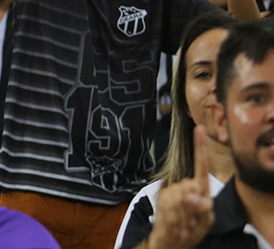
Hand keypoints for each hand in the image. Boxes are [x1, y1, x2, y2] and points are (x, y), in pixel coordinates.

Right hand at [148, 126, 213, 248]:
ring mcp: (171, 192)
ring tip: (183, 225)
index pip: (201, 166)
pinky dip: (176, 221)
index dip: (200, 148)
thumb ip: (203, 206)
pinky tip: (176, 227)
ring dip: (185, 217)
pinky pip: (170, 207)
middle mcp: (183, 186)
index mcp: (198, 188)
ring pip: (180, 199)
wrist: (170, 242)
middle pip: (190, 187)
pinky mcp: (161, 200)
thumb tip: (192, 192)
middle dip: (193, 207)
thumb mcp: (204, 221)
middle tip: (192, 222)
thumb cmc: (190, 229)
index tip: (199, 129)